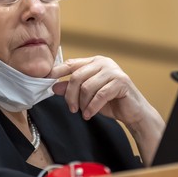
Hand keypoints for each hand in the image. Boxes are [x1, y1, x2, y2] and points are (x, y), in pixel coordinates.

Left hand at [48, 56, 164, 164]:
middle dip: (70, 95)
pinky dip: (92, 107)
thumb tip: (53, 87)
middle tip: (71, 108)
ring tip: (83, 112)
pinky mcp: (121, 82)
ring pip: (87, 86)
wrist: (133, 111)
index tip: (44, 79)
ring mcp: (113, 71)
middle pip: (76, 76)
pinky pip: (100, 95)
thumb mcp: (86, 95)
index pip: (70, 64)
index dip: (56, 71)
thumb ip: (71, 89)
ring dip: (82, 103)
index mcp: (94, 62)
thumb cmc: (109, 101)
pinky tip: (89, 114)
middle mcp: (103, 62)